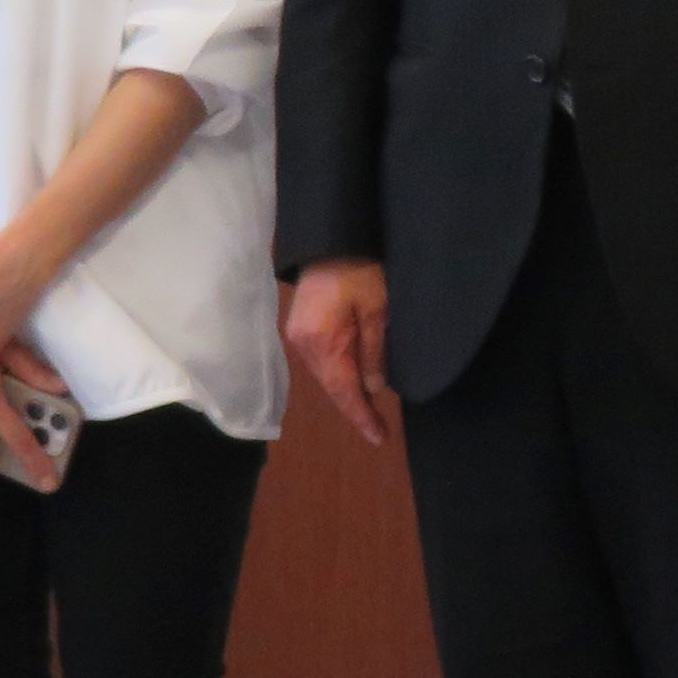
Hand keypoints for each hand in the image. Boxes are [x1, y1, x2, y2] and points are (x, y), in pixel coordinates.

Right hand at [285, 260, 395, 448]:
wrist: (331, 239)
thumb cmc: (359, 270)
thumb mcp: (377, 310)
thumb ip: (374, 351)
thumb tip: (373, 389)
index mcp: (322, 341)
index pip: (344, 390)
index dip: (361, 416)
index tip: (379, 438)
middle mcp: (304, 344)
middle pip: (332, 387)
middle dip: (355, 409)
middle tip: (378, 431)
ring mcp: (298, 336)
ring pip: (326, 376)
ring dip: (346, 394)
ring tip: (370, 414)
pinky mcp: (300, 328)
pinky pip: (322, 362)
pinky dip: (339, 376)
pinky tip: (353, 384)